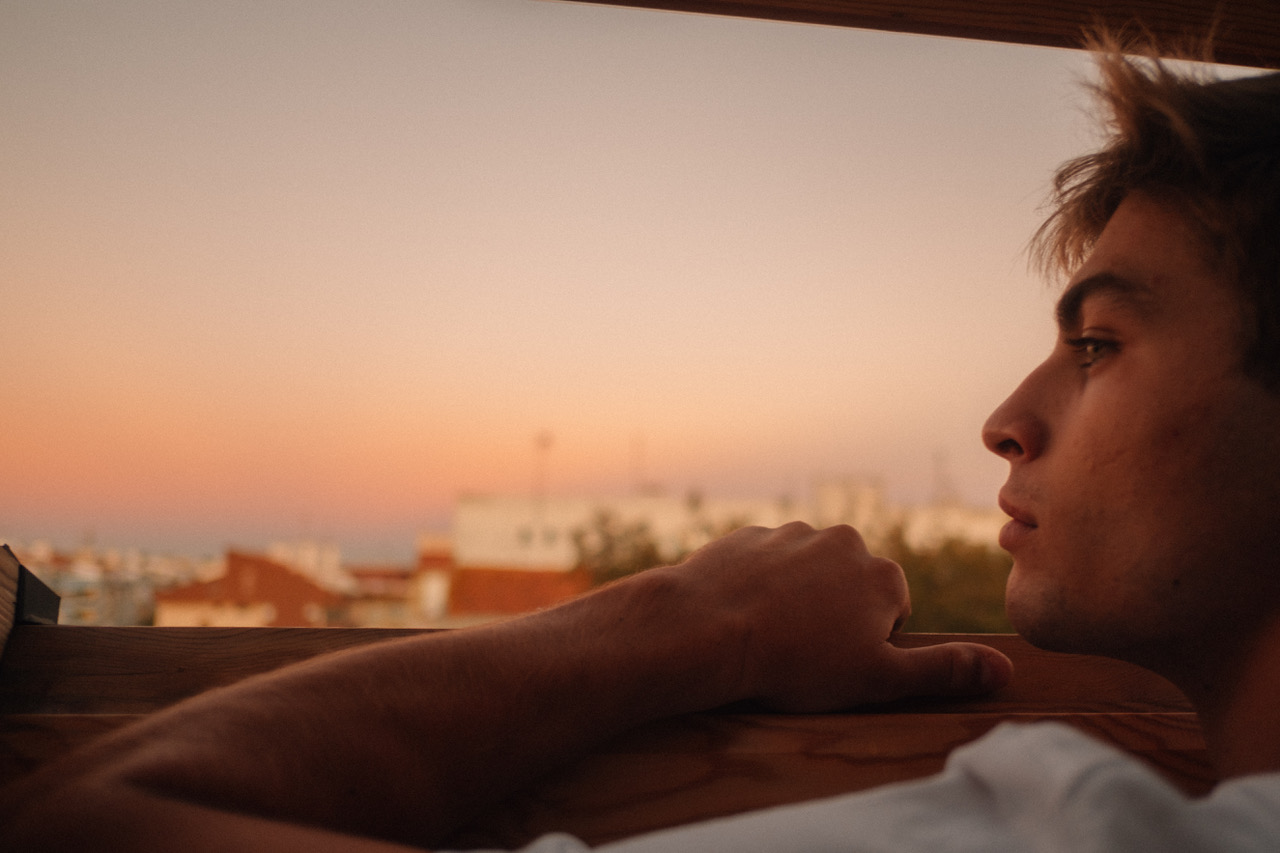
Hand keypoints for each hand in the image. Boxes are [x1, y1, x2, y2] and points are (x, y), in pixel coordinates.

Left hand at [669, 522, 1012, 711]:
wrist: (706, 628)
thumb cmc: (796, 661)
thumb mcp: (879, 678)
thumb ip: (944, 671)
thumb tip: (1005, 670)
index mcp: (882, 574)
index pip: (893, 613)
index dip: (868, 646)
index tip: (838, 663)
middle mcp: (842, 542)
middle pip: (850, 588)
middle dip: (834, 617)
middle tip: (804, 653)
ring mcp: (791, 534)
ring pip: (805, 575)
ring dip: (794, 600)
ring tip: (770, 636)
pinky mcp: (747, 536)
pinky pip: (762, 566)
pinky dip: (757, 587)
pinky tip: (741, 616)